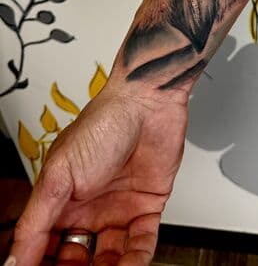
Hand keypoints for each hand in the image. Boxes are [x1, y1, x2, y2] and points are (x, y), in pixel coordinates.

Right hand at [9, 83, 188, 265]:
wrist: (147, 103)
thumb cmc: (102, 124)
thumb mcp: (59, 175)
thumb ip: (36, 222)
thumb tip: (13, 259)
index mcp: (61, 200)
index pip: (46, 247)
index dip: (43, 265)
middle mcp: (89, 207)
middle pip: (78, 258)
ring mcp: (119, 208)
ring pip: (110, 257)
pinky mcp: (147, 206)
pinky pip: (142, 244)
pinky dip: (136, 261)